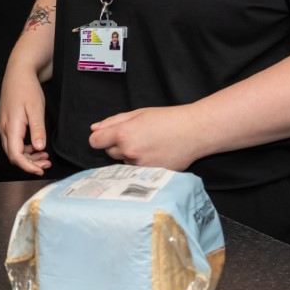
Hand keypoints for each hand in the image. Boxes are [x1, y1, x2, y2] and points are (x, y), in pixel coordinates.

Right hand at [0, 64, 50, 175]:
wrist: (18, 72)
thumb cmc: (27, 88)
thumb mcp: (36, 108)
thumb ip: (38, 129)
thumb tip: (39, 148)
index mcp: (11, 126)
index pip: (15, 155)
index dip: (27, 166)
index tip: (40, 171)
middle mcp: (4, 128)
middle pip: (13, 155)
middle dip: (29, 163)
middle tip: (46, 164)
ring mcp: (4, 125)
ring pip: (13, 149)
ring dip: (28, 156)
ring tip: (45, 157)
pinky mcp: (7, 123)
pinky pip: (13, 141)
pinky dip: (25, 148)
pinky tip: (37, 146)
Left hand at [88, 105, 203, 170]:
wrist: (195, 132)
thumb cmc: (168, 119)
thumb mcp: (138, 113)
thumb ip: (113, 121)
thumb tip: (94, 129)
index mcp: (123, 134)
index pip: (94, 142)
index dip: (99, 138)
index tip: (106, 136)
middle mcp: (129, 152)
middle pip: (109, 152)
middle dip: (117, 145)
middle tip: (137, 137)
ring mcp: (140, 166)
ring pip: (124, 162)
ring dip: (130, 156)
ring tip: (149, 145)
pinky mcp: (151, 175)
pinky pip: (136, 171)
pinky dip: (142, 165)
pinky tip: (155, 155)